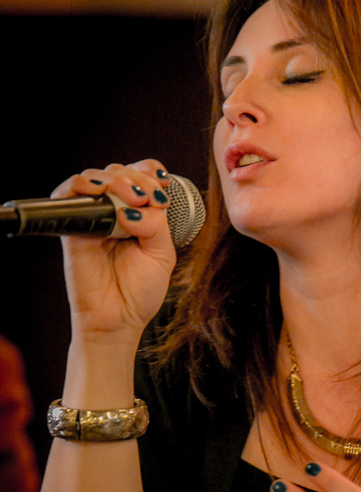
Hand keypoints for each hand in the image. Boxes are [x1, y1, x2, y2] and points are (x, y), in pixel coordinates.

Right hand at [51, 160, 175, 343]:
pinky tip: (99, 191)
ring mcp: (93, 218)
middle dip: (137, 178)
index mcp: (139, 215)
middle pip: (120, 172)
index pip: (142, 176)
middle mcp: (115, 212)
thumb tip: (132, 208)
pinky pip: (67, 194)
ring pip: (97, 177)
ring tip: (131, 198)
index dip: (150, 174)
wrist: (118, 319)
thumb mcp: (162, 254)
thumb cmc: (139, 292)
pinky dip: (81, 185)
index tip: (162, 189)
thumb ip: (156, 225)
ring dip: (115, 179)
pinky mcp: (73, 227)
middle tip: (147, 198)